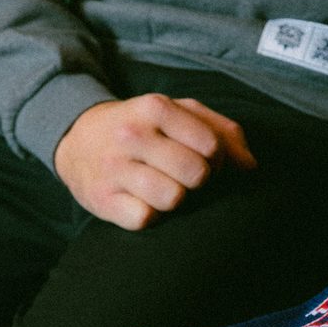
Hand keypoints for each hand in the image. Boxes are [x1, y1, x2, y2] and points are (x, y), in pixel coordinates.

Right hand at [53, 93, 255, 229]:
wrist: (77, 139)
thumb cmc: (141, 126)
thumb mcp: (179, 112)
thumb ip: (221, 130)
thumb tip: (250, 166)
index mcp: (156, 107)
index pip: (211, 145)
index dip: (218, 159)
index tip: (205, 159)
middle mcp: (133, 135)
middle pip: (196, 174)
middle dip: (198, 180)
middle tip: (183, 175)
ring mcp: (114, 168)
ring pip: (173, 198)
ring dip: (175, 198)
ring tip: (162, 186)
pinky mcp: (102, 200)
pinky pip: (145, 219)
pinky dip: (150, 215)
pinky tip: (141, 200)